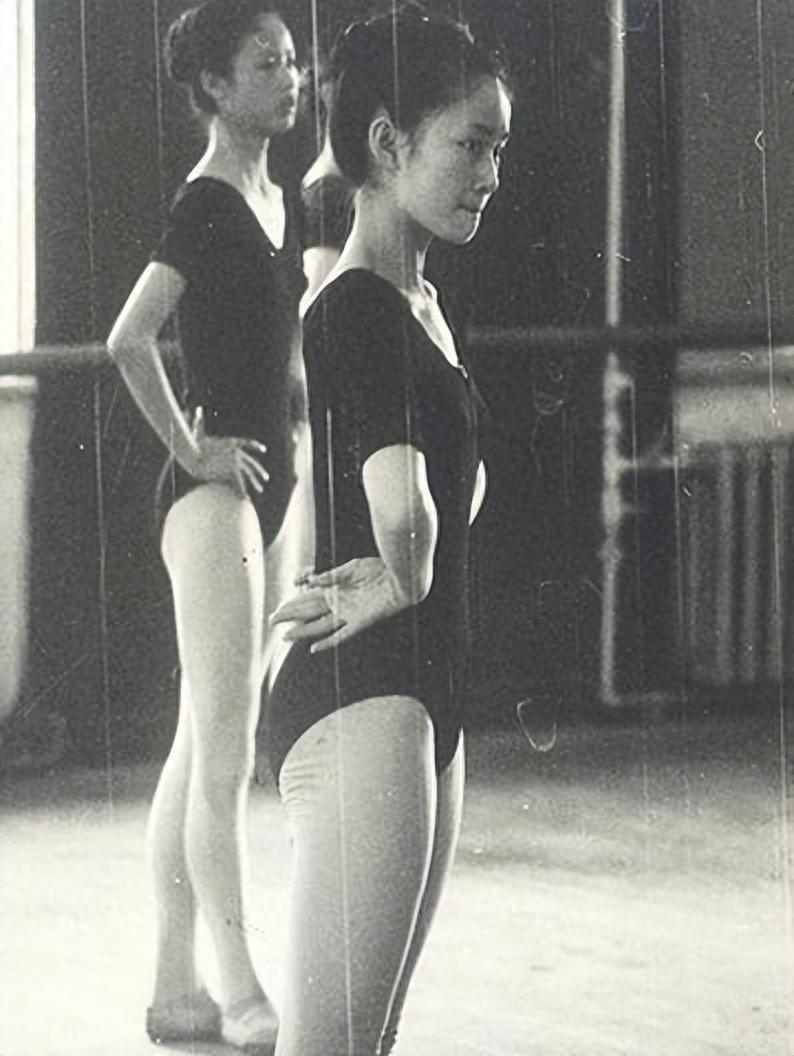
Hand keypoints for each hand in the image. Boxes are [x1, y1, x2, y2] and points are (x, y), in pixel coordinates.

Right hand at [185, 407, 268, 496]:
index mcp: (232, 442)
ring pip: (248, 474)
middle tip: (266, 478)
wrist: (194, 456)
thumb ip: (200, 421)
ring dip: (255, 482)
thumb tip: (199, 408)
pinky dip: (243, 491)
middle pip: (251, 463)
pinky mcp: (231, 472)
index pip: (247, 442)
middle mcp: (236, 452)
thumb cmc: (194, 444)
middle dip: (259, 470)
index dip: (255, 445)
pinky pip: (239, 483)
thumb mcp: (198, 431)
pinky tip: (246, 499)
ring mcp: (235, 463)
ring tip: (261, 488)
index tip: (263, 449)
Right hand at [270, 556, 409, 652]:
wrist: (402, 576)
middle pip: (309, 612)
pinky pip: (341, 636)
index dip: (292, 603)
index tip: (278, 608)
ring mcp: (348, 614)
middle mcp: (339, 603)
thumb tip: (309, 581)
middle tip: (271, 621)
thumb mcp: (352, 567)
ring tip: (285, 637)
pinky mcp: (360, 622)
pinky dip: (327, 642)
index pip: (308, 598)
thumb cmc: (379, 568)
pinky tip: (314, 649)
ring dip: (302, 631)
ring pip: (319, 625)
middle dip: (290, 616)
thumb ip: (331, 576)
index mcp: (336, 589)